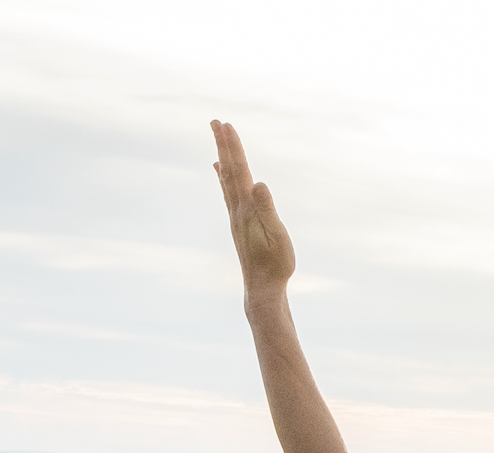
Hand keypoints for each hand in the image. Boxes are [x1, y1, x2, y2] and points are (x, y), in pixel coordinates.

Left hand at [212, 121, 294, 299]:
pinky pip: (228, 193)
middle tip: (215, 122)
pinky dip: (224, 177)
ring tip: (218, 140)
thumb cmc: (275, 265)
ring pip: (227, 180)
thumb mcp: (277, 237)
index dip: (233, 147)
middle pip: (229, 171)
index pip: (240, 171)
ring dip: (223, 158)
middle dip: (224, 145)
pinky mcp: (239, 224)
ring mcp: (236, 217)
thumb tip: (259, 184)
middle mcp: (237, 210)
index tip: (226, 125)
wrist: (262, 289)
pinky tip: (221, 172)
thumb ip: (268, 210)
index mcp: (247, 209)